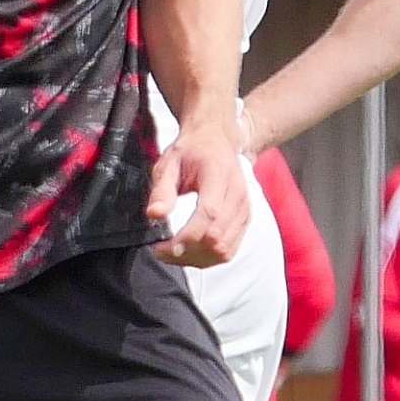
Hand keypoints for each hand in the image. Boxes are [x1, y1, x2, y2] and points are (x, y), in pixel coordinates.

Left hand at [148, 119, 248, 266]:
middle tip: (159, 250)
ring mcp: (245, 211)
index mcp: (219, 176)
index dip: (188, 236)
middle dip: (187, 251)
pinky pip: (230, 250)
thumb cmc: (191, 151)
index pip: (209, 214)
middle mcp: (238, 196)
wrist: (216, 142)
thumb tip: (154, 215)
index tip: (165, 246)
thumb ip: (162, 189)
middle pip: (217, 238)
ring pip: (225, 250)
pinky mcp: (244, 221)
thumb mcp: (169, 162)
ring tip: (170, 253)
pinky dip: (208, 258)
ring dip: (196, 258)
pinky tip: (187, 253)